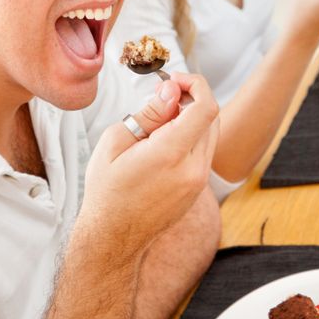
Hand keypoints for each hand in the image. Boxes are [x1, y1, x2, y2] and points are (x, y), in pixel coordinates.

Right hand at [79, 73, 218, 248]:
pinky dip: (191, 136)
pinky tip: (164, 140)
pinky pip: (204, 151)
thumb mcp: (116, 141)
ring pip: (210, 133)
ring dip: (192, 116)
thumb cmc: (107, 190)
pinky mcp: (198, 188)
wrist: (113, 238)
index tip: (174, 81)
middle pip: (211, 116)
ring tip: (159, 119)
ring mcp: (199, 181)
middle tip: (163, 95)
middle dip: (191, 97)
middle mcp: (193, 169)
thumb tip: (171, 91)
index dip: (195, 85)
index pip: (205, 108)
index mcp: (171, 154)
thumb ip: (150, 113)